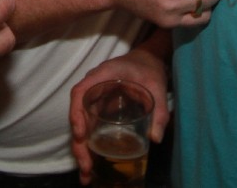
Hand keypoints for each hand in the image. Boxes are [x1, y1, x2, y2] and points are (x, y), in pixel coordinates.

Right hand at [69, 46, 170, 184]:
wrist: (147, 61)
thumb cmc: (149, 70)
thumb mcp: (157, 87)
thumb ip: (159, 111)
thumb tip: (155, 138)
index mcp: (103, 75)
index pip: (81, 92)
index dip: (77, 113)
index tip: (81, 134)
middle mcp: (93, 88)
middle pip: (78, 115)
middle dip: (79, 143)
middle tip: (85, 167)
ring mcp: (95, 100)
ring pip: (82, 125)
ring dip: (82, 149)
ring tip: (86, 174)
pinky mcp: (99, 110)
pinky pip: (90, 127)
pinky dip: (89, 146)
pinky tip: (93, 164)